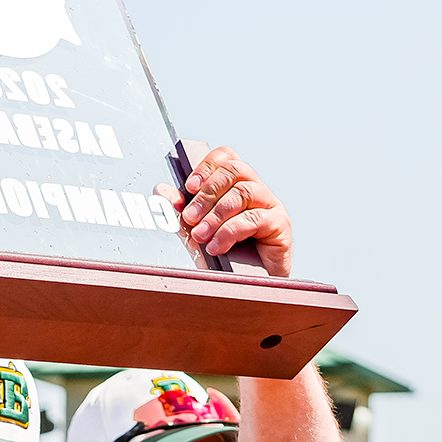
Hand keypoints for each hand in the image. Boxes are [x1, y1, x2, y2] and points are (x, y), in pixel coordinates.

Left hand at [153, 147, 292, 276]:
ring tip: (201, 236)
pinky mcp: (280, 224)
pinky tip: (217, 246)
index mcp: (237, 183)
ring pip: (243, 193)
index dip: (207, 166)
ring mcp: (270, 204)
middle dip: (207, 194)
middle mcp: (256, 189)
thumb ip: (181, 212)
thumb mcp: (197, 232)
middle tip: (189, 218)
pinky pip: (255, 218)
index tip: (189, 186)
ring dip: (216, 215)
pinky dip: (231, 232)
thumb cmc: (227, 255)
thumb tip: (161, 190)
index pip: (227, 157)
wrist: (250, 284)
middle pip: (234, 171)